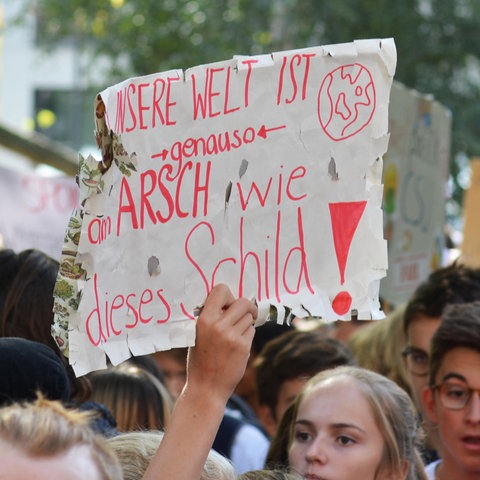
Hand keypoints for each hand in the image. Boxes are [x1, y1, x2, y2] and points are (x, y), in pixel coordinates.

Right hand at [186, 284, 256, 400]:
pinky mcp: (243, 347)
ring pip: (249, 318)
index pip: (221, 290)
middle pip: (243, 302)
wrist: (206, 388)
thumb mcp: (196, 334)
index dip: (228, 295)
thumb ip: (211, 317)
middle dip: (246, 307)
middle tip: (245, 314)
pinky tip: (237, 346)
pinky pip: (251, 331)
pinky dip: (247, 335)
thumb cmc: (200, 359)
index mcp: (203, 320)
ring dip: (246, 323)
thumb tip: (228, 302)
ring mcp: (232, 337)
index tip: (228, 305)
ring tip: (235, 335)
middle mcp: (218, 326)